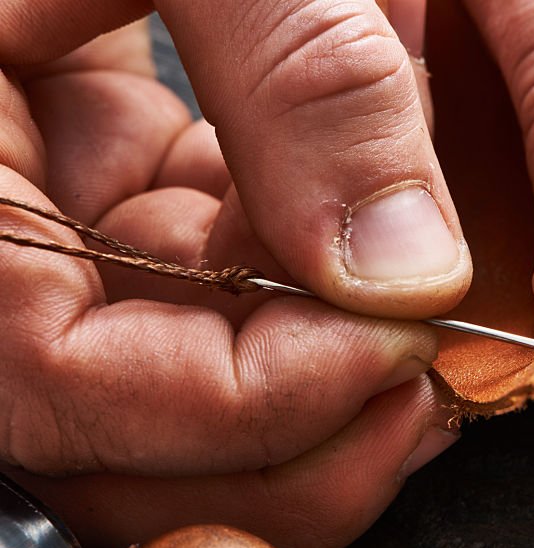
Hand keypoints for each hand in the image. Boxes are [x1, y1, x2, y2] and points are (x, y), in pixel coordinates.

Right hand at [0, 3, 462, 547]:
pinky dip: (312, 289)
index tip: (392, 355)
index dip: (245, 405)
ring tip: (431, 344)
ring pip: (186, 379)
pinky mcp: (120, 193)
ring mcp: (57, 236)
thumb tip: (406, 263)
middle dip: (300, 436)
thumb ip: (299, 77)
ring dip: (323, 379)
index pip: (70, 391)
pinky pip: (217, 283)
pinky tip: (386, 260)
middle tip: (428, 391)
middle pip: (135, 438)